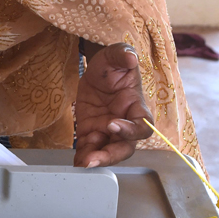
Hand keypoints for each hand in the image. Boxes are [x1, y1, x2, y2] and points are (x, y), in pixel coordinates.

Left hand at [74, 43, 152, 167]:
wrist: (96, 71)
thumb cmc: (112, 63)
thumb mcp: (115, 54)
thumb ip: (122, 54)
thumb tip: (130, 56)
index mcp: (136, 106)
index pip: (142, 125)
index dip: (131, 130)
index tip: (113, 124)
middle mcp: (124, 123)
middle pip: (125, 147)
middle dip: (111, 155)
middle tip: (94, 159)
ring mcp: (107, 130)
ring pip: (107, 151)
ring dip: (96, 159)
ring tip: (82, 163)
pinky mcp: (91, 132)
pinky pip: (89, 148)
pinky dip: (83, 156)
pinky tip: (76, 162)